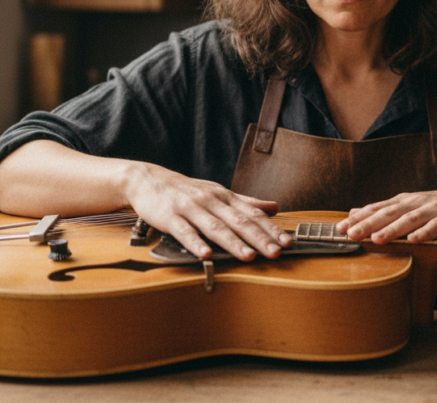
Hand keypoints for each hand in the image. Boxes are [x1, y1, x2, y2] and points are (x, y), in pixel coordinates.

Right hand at [126, 164, 292, 261]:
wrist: (148, 180)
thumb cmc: (187, 191)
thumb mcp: (218, 193)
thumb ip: (246, 202)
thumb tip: (274, 206)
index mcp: (225, 197)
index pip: (253, 214)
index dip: (271, 228)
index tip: (288, 242)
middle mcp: (211, 201)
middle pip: (239, 222)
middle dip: (259, 238)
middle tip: (277, 252)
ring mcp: (191, 208)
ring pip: (215, 227)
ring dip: (233, 243)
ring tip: (249, 257)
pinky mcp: (171, 217)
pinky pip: (185, 231)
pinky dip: (196, 243)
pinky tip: (206, 255)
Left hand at [335, 187, 436, 243]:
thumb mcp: (411, 207)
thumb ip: (384, 210)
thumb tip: (353, 211)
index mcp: (405, 201)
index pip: (377, 208)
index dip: (358, 218)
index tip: (339, 228)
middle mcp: (417, 202)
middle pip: (389, 213)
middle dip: (368, 224)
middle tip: (350, 234)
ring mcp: (436, 208)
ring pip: (411, 220)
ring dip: (393, 229)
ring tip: (376, 238)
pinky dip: (427, 232)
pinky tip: (415, 240)